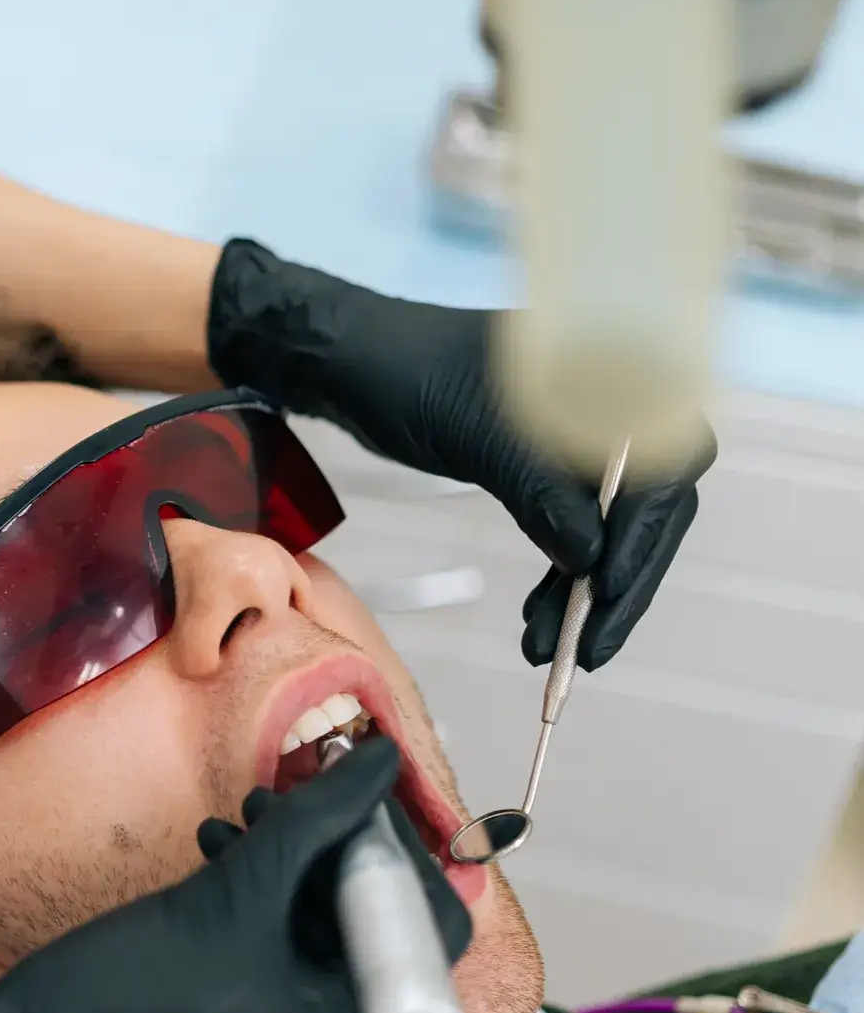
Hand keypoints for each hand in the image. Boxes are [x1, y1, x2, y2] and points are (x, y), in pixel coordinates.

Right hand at [0, 738, 410, 1012]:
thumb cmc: (122, 996)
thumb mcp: (234, 892)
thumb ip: (321, 818)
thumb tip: (384, 759)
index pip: (426, 931)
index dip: (390, 848)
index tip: (344, 792)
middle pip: (375, 950)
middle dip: (328, 864)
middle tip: (280, 801)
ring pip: (326, 970)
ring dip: (289, 891)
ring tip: (232, 831)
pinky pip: (291, 1005)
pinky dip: (265, 941)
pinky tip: (216, 878)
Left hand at [208, 238, 714, 669]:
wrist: (351, 362)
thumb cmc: (406, 375)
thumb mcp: (478, 436)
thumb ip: (541, 492)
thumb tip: (592, 558)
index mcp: (611, 372)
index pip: (662, 465)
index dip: (643, 535)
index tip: (609, 593)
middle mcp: (611, 401)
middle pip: (647, 505)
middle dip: (618, 581)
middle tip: (590, 650)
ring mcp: (581, 435)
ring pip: (609, 523)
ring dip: (585, 591)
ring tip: (550, 648)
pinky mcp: (549, 461)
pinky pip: (575, 521)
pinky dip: (562, 572)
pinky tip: (541, 616)